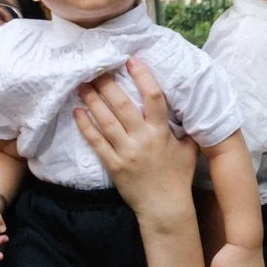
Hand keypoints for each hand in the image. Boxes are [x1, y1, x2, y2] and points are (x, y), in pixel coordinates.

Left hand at [77, 60, 198, 220]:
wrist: (165, 207)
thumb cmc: (178, 178)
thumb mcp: (189, 150)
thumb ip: (187, 129)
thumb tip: (189, 110)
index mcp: (161, 132)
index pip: (154, 98)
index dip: (143, 77)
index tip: (132, 60)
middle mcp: (143, 139)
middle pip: (122, 105)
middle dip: (108, 84)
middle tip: (95, 67)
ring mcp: (126, 152)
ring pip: (106, 121)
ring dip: (93, 100)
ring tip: (82, 84)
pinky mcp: (113, 165)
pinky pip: (97, 142)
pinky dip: (86, 126)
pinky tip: (77, 111)